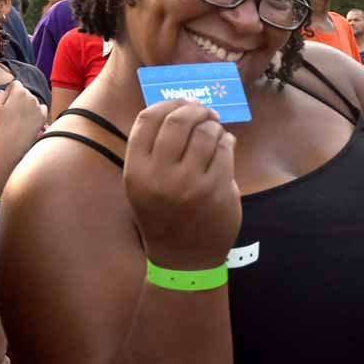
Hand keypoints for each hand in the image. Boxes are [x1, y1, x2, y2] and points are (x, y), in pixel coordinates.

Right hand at [0, 80, 46, 149]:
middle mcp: (32, 97)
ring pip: (32, 101)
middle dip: (19, 98)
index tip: (6, 101)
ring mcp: (39, 106)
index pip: (16, 84)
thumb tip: (6, 91)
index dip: (10, 91)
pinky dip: (35, 112)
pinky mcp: (43, 116)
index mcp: (19, 92)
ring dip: (27, 105)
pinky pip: (41, 109)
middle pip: (25, 92)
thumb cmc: (1, 124)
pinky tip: (28, 120)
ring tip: (19, 118)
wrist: (13, 142)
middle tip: (12, 111)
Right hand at [124, 99, 240, 270]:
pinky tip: (224, 147)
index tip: (181, 104)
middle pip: (178, 121)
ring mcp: (190, 184)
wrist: (184, 259)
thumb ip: (154, 149)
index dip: (167, 104)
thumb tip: (177, 106)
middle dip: (195, 109)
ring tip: (215, 131)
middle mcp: (160, 176)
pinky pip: (225, 149)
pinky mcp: (217, 190)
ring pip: (206, 132)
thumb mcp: (144, 185)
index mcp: (137, 171)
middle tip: (205, 111)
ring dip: (213, 126)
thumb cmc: (164, 215)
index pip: (148, 119)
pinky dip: (227, 142)